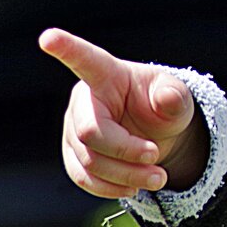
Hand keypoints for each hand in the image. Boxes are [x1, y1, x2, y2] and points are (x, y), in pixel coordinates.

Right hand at [39, 28, 207, 198]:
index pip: (85, 59)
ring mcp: (73, 128)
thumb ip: (174, 97)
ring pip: (88, 161)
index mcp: (108, 74)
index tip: (48, 37)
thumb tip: (166, 98)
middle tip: (156, 158)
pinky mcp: (73, 155)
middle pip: (91, 133)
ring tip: (157, 178)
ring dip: (125, 175)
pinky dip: (109, 188)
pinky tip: (132, 188)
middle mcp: (83, 100)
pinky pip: (82, 177)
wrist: (158, 135)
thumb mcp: (178, 98)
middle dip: (127, 151)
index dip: (66, 48)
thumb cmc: (163, 106)